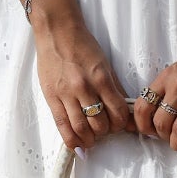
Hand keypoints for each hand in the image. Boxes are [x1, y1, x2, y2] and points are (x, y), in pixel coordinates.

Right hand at [11, 0, 133, 153]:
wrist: (57, 32)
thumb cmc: (82, 45)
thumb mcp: (104, 63)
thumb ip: (115, 87)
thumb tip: (125, 109)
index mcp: (101, 78)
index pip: (117, 112)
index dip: (122, 124)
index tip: (121, 124)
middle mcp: (84, 88)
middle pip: (100, 124)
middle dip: (106, 132)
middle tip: (105, 129)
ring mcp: (66, 94)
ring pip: (81, 128)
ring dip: (90, 138)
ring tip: (92, 138)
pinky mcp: (51, 97)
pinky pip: (62, 125)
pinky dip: (71, 140)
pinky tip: (77, 145)